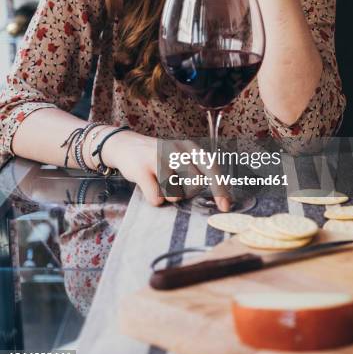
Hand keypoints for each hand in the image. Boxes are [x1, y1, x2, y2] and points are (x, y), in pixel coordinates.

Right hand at [105, 130, 229, 210]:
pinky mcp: (141, 168)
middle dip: (187, 193)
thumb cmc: (158, 158)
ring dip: (168, 195)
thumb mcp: (180, 157)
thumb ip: (197, 172)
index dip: (220, 188)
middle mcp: (175, 149)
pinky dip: (153, 198)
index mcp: (189, 147)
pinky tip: (148, 185)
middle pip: (194, 185)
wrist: (125, 145)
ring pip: (175, 194)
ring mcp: (157, 157)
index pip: (211, 167)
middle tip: (174, 185)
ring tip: (158, 182)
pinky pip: (156, 198)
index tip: (225, 207)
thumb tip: (219, 199)